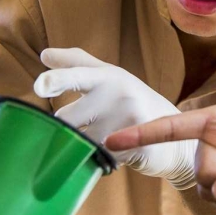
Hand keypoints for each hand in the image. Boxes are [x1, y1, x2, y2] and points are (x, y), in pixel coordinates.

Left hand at [35, 47, 195, 189]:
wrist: (175, 129)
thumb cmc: (131, 100)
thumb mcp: (110, 76)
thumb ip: (76, 64)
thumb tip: (44, 54)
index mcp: (108, 76)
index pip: (78, 76)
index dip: (57, 80)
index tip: (40, 86)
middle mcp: (119, 95)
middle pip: (66, 121)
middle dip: (68, 128)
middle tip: (92, 124)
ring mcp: (130, 121)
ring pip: (80, 143)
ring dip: (85, 146)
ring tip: (108, 136)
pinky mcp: (138, 146)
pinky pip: (98, 161)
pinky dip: (101, 160)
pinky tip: (119, 150)